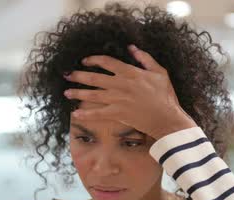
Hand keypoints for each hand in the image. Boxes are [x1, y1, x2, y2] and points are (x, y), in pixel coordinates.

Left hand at [63, 44, 196, 139]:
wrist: (166, 118)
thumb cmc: (165, 95)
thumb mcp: (159, 72)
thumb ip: (145, 58)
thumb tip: (132, 47)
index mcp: (130, 72)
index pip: (106, 62)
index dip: (93, 60)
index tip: (84, 61)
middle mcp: (120, 84)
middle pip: (94, 78)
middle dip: (78, 76)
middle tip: (67, 75)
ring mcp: (117, 99)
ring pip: (93, 95)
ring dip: (78, 93)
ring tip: (66, 93)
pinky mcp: (117, 114)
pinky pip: (98, 113)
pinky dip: (86, 114)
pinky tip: (75, 114)